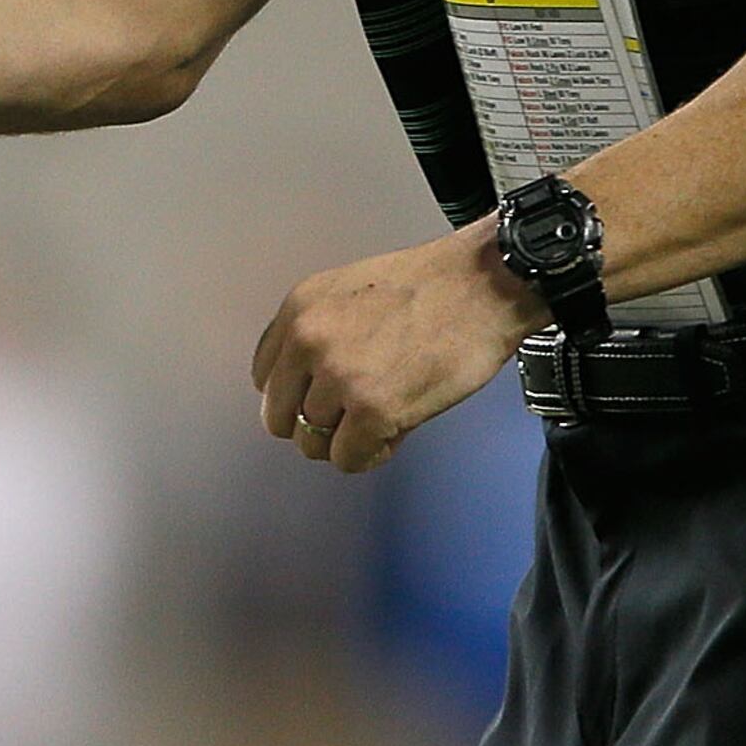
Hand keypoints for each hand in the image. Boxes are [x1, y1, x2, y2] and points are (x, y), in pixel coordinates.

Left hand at [248, 223, 542, 473]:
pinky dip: (370, 455)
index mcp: (297, 311)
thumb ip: (318, 333)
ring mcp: (337, 379)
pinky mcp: (372, 412)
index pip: (265, 378)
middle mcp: (307, 344)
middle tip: (353, 418)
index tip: (325, 397)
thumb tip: (307, 386)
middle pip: (280, 418)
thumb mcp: (346, 291)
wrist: (480, 285)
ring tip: (382, 418)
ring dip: (346, 440)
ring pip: (312, 443)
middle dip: (315, 424)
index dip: (297, 395)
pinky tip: (395, 432)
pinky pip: (348, 459)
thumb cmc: (428, 287)